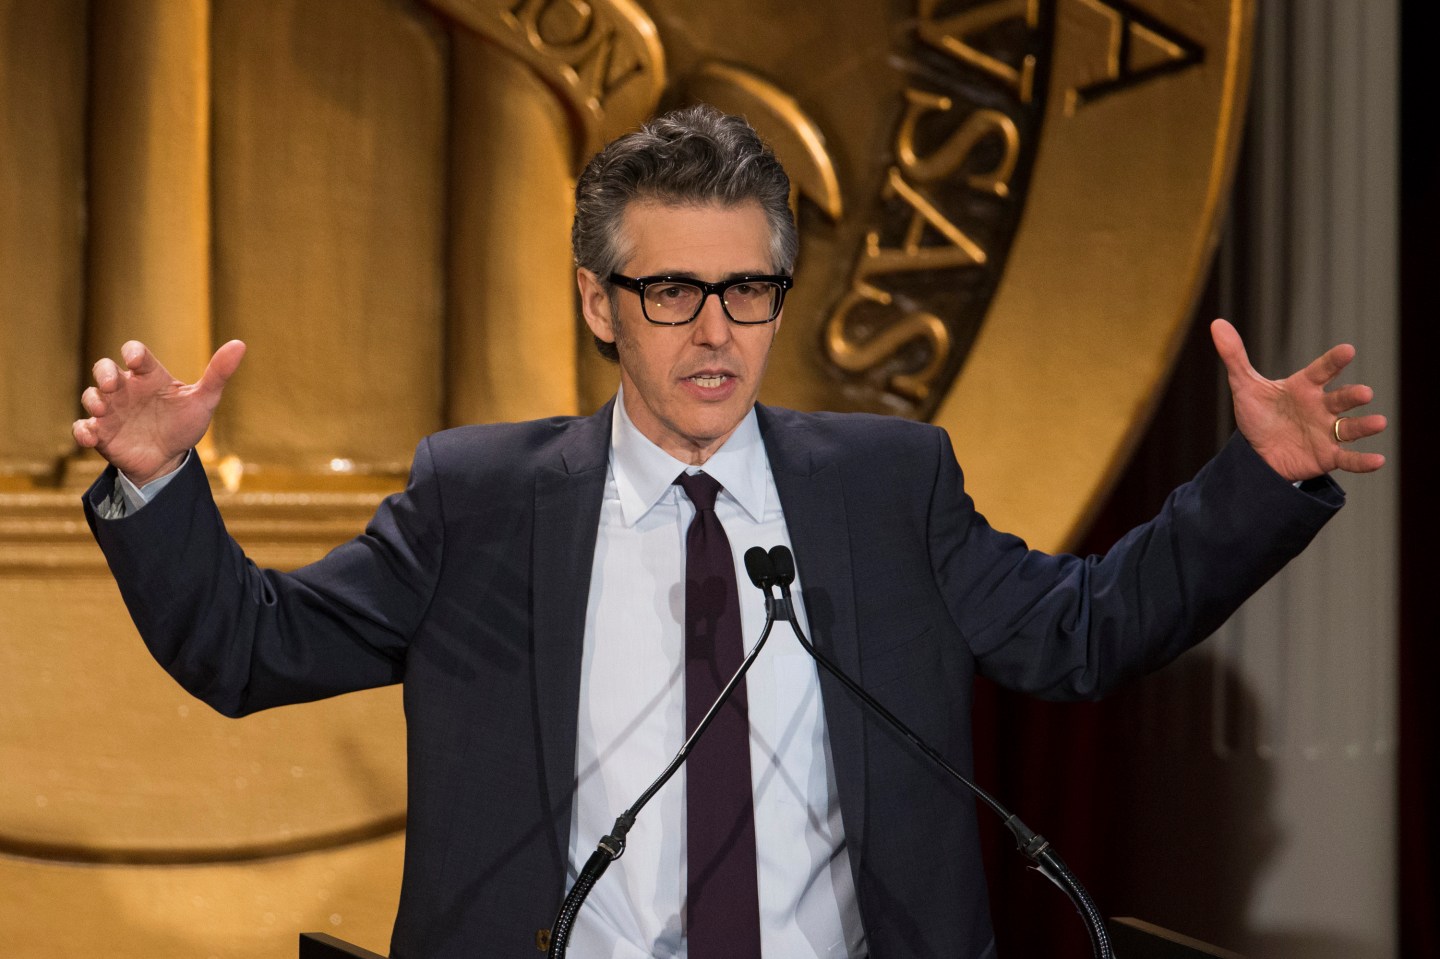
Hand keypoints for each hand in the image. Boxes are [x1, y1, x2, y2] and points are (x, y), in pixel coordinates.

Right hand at [72, 340, 246, 486]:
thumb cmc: (184, 423)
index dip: (133, 353)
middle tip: (112, 384)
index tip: (136, 360)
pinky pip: (83, 428)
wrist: (170, 459)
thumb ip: (218, 373)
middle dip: (104, 372)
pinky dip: (83, 431)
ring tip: (101, 409)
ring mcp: (111, 410)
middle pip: (104, 368)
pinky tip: (91, 436)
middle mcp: (126, 389)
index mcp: (149, 376)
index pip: (136, 353)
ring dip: (92, 399)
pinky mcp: (101, 433)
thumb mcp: (204, 399)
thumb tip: (240, 344)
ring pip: (91, 395)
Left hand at [1210, 319, 1385, 481]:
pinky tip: (1378, 460)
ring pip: (1351, 427)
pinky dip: (1363, 461)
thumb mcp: (1244, 386)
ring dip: (1365, 425)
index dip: (1334, 361)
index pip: (1322, 370)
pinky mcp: (1328, 456)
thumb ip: (1235, 356)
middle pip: (1342, 398)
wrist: (1257, 452)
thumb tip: (1217, 324)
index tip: (1348, 350)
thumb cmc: (1259, 414)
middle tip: (1364, 393)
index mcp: (1306, 387)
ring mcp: (1328, 432)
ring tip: (1379, 422)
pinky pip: (1349, 459)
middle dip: (1353, 395)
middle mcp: (1322, 406)